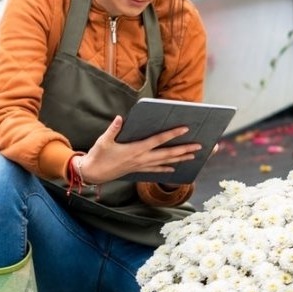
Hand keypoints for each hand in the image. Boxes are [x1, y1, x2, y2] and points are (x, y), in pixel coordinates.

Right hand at [75, 116, 202, 184]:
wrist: (93, 173)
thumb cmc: (98, 155)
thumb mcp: (104, 140)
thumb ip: (113, 129)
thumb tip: (120, 118)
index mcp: (136, 149)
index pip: (158, 140)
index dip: (172, 134)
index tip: (185, 128)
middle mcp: (142, 159)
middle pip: (167, 154)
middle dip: (184, 149)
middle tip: (199, 146)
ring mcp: (141, 166)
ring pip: (165, 162)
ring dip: (180, 159)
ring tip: (194, 156)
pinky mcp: (138, 170)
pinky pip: (155, 170)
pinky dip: (166, 169)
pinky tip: (174, 169)